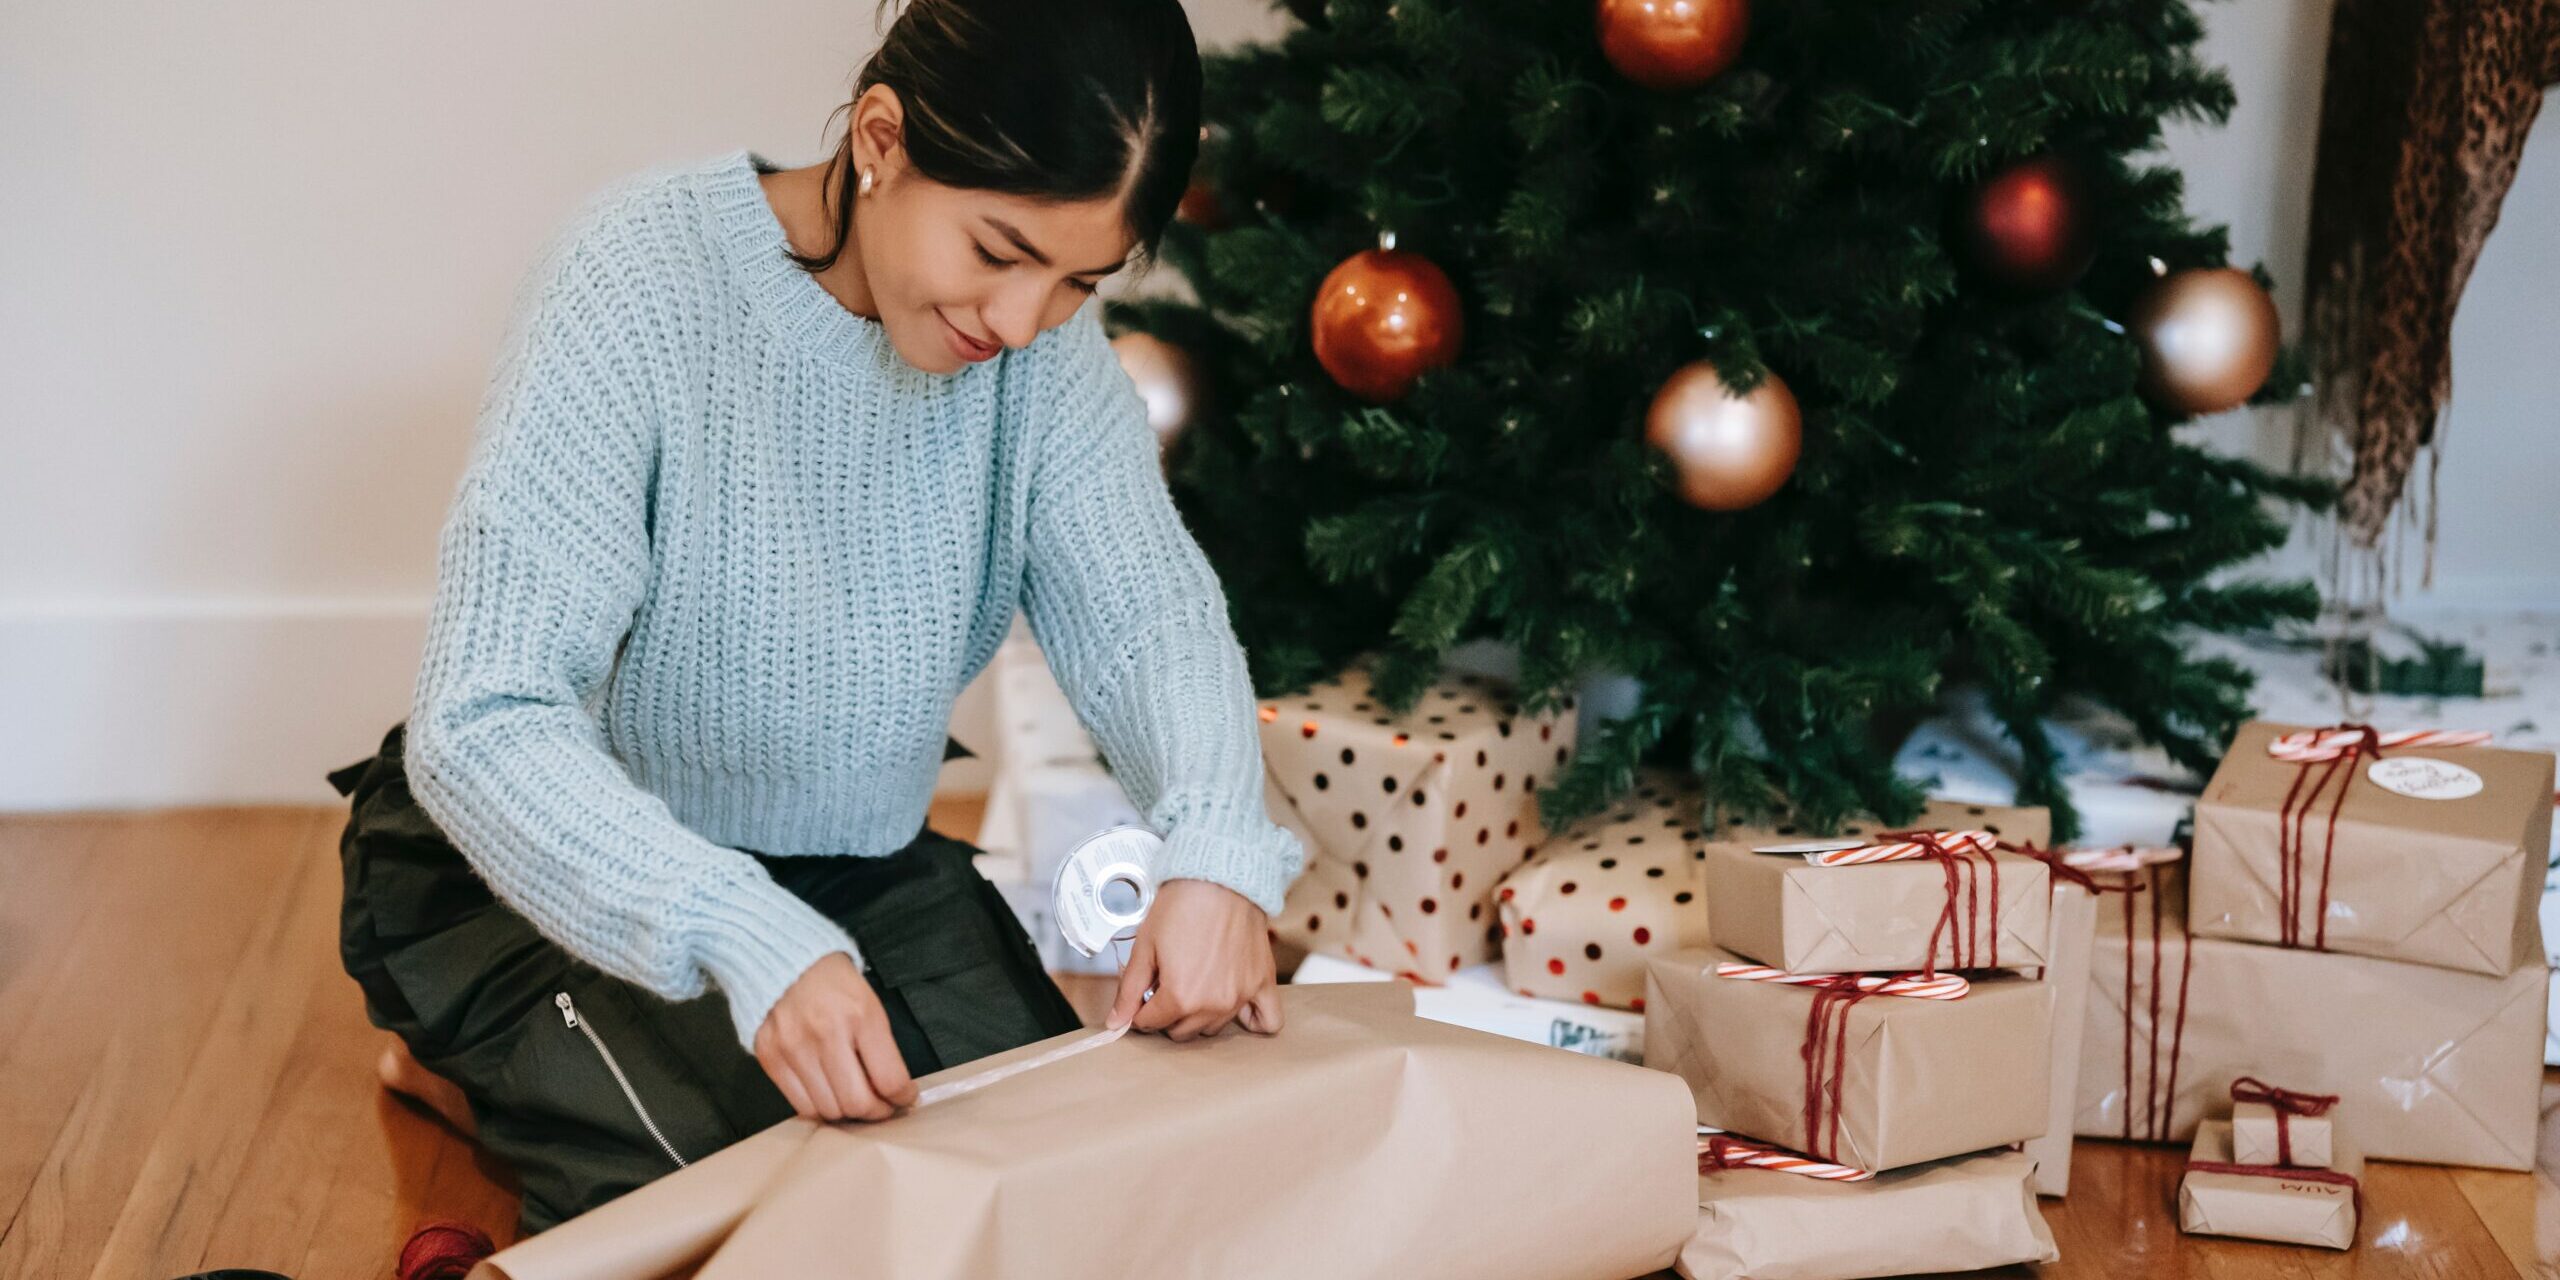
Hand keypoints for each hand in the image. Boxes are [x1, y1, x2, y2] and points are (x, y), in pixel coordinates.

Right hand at [753, 951, 917, 1121]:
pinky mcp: (770, 1058)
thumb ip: (880, 1049)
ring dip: (847, 1114)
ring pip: (829, 1110)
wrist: (785, 960)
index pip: (890, 1079)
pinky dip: (820, 1108)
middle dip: (877, 1112)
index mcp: (860, 1016)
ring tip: (854, 1100)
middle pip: (857, 1103)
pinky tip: (829, 1095)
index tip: (905, 1098)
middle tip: (882, 1107)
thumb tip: (892, 1092)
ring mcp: (794, 1048)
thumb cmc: (835, 984)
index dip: (903, 1098)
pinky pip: (800, 1104)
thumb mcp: (870, 1005)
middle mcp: (825, 1035)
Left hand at [1107, 878, 1281, 1040]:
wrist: (1221, 877)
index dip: (1140, 1007)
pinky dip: (1252, 1021)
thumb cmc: (1183, 905)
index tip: (1143, 992)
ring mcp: (1241, 997)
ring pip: (1213, 1028)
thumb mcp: (1145, 946)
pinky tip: (1236, 1007)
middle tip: (1166, 983)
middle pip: (1180, 1031)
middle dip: (1167, 1012)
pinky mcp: (1263, 984)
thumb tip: (1115, 1023)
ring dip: (1199, 1014)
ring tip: (1196, 982)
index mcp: (1180, 997)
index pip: (1149, 1023)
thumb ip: (1129, 990)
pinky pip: (1267, 1022)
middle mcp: (1213, 1004)